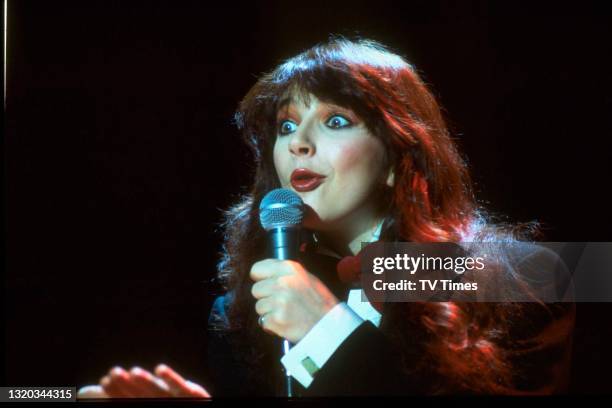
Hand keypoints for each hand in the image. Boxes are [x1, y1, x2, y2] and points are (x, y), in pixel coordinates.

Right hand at [77, 364, 209, 398]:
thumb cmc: (166, 402)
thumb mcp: (147, 400)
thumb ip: (124, 395)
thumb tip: (86, 392)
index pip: (128, 405)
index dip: (116, 393)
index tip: (104, 380)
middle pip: (142, 400)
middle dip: (127, 387)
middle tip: (113, 373)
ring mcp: (179, 406)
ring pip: (161, 396)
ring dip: (145, 384)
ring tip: (133, 371)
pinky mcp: (198, 400)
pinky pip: (185, 391)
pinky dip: (172, 380)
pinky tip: (159, 369)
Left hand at [250, 258, 338, 342]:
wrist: (330, 325)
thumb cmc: (319, 303)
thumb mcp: (305, 277)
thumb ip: (284, 273)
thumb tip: (265, 274)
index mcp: (289, 268)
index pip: (256, 269)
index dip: (261, 279)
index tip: (266, 284)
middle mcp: (282, 282)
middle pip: (256, 290)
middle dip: (266, 298)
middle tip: (282, 303)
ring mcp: (278, 301)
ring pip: (259, 307)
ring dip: (269, 312)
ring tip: (286, 313)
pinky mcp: (276, 318)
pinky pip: (263, 321)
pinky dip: (272, 325)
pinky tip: (286, 322)